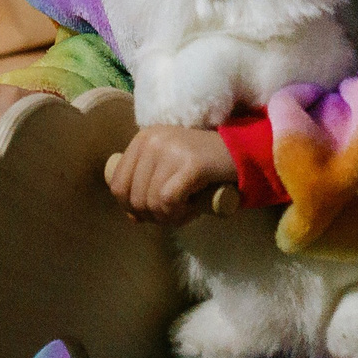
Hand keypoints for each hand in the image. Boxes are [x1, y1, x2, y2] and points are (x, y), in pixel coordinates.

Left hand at [105, 125, 236, 225]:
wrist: (241, 153)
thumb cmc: (202, 165)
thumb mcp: (168, 170)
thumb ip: (147, 188)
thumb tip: (132, 217)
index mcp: (142, 139)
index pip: (117, 184)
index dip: (131, 207)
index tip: (153, 212)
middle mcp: (152, 140)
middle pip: (133, 198)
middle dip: (152, 216)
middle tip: (174, 215)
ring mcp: (170, 150)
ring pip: (151, 202)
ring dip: (169, 217)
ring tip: (186, 211)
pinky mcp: (190, 164)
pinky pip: (168, 201)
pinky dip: (179, 214)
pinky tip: (192, 210)